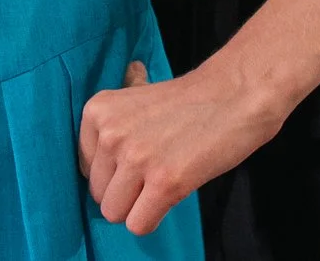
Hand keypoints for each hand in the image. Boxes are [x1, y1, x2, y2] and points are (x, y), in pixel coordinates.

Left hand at [77, 58, 281, 235]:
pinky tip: (168, 199)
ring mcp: (136, 158)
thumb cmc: (188, 101)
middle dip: (124, 192)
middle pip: (98, 193)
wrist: (234, 95)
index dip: (112, 172)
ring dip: (137, 207)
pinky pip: (138, 224)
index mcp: (98, 111)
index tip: (135, 163)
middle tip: (153, 174)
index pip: (85, 168)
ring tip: (161, 185)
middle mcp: (110, 134)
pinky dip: (152, 219)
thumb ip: (113, 125)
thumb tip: (95, 155)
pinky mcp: (163, 183)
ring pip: (114, 212)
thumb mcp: (136, 98)